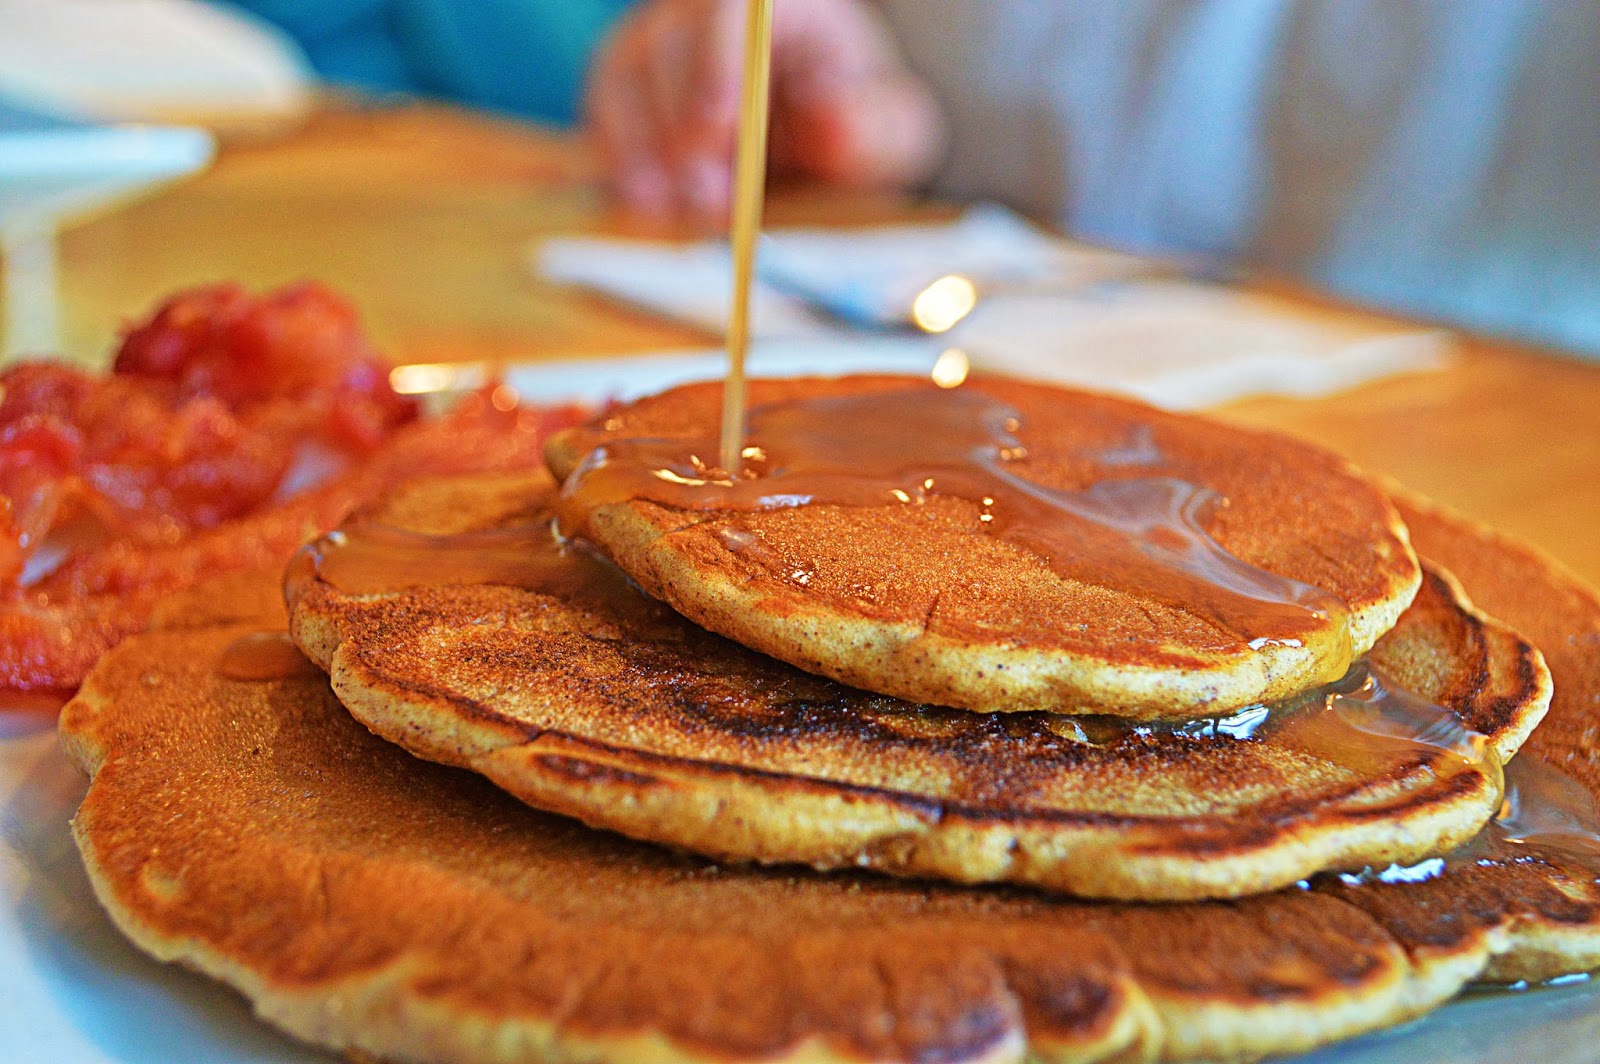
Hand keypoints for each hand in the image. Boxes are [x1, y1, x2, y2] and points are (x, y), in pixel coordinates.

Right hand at [585, 0, 945, 214]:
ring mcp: (659, 40)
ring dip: (644, 149)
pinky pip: (603, 108)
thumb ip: (873, 126)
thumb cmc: (855, 122)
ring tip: (683, 209)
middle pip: (666, 42)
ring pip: (622, 74)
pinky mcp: (628, 84)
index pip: (733, 8)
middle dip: (679, 127)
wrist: (821, 131)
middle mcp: (707, 11)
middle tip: (707, 198)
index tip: (718, 126)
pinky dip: (620, 157)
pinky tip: (649, 201)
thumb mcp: (890, 130)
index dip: (716, 62)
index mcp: (779, 6)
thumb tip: (831, 120)